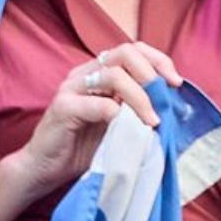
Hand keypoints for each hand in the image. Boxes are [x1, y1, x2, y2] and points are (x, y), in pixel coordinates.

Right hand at [0, 42, 181, 220]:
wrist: (44, 170)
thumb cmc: (84, 148)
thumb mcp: (119, 125)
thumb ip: (138, 110)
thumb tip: (174, 107)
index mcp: (99, 73)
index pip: (133, 50)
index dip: (159, 61)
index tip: (176, 83)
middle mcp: (84, 73)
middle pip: (125, 53)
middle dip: (152, 74)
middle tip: (165, 100)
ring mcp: (72, 88)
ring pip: (114, 75)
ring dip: (140, 97)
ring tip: (152, 121)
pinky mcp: (62, 107)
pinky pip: (97, 103)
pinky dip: (118, 114)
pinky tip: (128, 130)